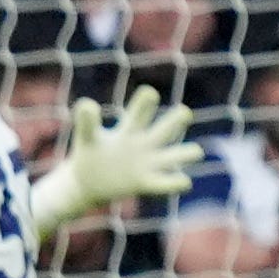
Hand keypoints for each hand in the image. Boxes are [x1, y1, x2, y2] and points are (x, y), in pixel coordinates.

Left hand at [63, 87, 202, 207]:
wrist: (87, 183)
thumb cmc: (91, 153)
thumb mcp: (87, 137)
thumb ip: (86, 122)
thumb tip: (87, 103)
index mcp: (130, 129)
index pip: (141, 111)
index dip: (146, 102)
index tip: (150, 93)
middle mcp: (145, 143)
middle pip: (168, 127)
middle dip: (178, 118)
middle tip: (183, 112)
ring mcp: (149, 163)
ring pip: (180, 154)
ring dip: (188, 152)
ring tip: (192, 151)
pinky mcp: (148, 184)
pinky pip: (171, 183)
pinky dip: (179, 181)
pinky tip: (180, 180)